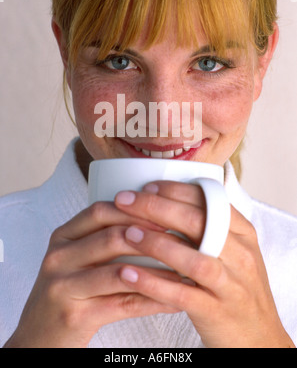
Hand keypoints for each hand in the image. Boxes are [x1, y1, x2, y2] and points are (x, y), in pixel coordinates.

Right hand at [4, 201, 178, 347]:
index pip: (100, 211)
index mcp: (62, 237)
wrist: (37, 336)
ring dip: (158, 271)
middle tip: (181, 240)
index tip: (163, 212)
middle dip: (151, 237)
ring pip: (120, 272)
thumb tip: (150, 222)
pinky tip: (173, 301)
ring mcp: (64, 286)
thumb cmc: (64, 292)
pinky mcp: (75, 315)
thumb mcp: (74, 259)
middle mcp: (59, 257)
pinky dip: (152, 301)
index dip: (134, 209)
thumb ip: (100, 239)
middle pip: (111, 238)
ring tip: (184, 270)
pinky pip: (123, 304)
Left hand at [115, 181, 294, 347]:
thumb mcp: (233, 251)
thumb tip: (166, 200)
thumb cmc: (236, 287)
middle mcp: (240, 255)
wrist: (259, 335)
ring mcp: (230, 285)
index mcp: (243, 233)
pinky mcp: (216, 312)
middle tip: (125, 200)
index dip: (175, 190)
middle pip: (198, 222)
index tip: (146, 186)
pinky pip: (182, 295)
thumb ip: (209, 226)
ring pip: (193, 259)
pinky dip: (154, 283)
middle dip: (157, 207)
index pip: (209, 200)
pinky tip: (128, 273)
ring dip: (156, 243)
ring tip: (126, 233)